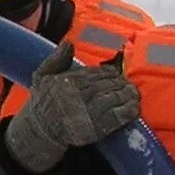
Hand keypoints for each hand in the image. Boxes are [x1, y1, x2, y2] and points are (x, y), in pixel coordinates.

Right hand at [3, 43, 141, 173]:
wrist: (40, 132)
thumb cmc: (43, 103)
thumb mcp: (42, 77)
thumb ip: (56, 60)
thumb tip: (68, 43)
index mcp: (67, 82)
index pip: (94, 73)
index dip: (108, 72)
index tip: (115, 73)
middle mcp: (77, 95)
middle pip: (106, 85)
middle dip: (120, 84)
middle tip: (129, 84)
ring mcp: (86, 113)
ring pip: (113, 99)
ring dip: (127, 96)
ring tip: (134, 94)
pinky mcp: (94, 129)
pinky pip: (115, 117)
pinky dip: (127, 112)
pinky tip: (134, 109)